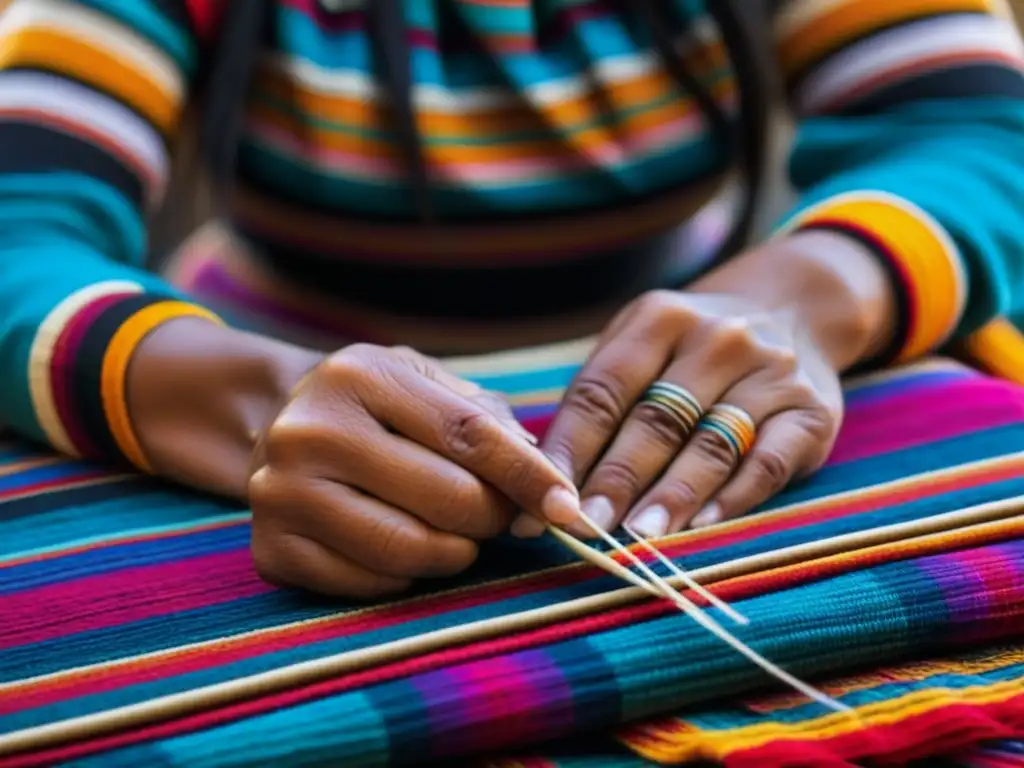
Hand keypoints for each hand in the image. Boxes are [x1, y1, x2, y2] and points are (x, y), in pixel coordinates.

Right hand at [248, 344, 579, 597]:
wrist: (276, 426)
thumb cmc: (374, 407)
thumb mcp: (424, 384)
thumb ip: (489, 421)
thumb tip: (546, 484)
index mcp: (358, 375)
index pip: (467, 434)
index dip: (527, 475)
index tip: (568, 508)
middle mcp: (310, 431)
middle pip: (446, 498)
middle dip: (493, 516)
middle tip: (499, 515)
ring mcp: (281, 494)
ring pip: (409, 549)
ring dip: (456, 551)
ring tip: (458, 533)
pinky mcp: (271, 549)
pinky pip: (371, 584)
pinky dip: (407, 574)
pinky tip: (405, 545)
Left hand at [531, 289, 845, 538]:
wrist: (794, 310)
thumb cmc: (691, 346)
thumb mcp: (642, 343)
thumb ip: (600, 399)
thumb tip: (544, 477)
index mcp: (659, 318)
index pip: (603, 391)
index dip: (570, 448)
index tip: (545, 497)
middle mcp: (718, 339)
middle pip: (655, 420)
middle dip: (615, 479)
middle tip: (585, 525)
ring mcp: (771, 373)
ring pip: (710, 444)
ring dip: (670, 495)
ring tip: (637, 536)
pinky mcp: (812, 412)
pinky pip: (768, 462)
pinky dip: (733, 497)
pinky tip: (701, 526)